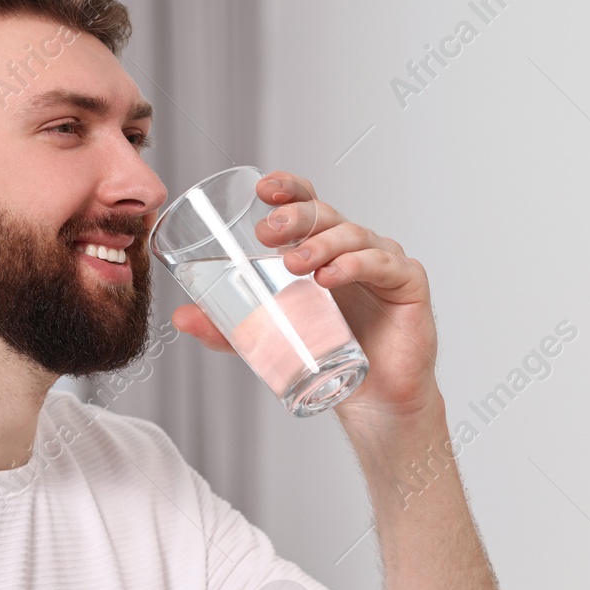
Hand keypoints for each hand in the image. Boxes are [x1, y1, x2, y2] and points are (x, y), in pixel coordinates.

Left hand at [169, 169, 440, 421]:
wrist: (372, 400)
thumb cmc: (326, 355)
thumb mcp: (269, 338)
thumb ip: (228, 328)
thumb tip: (181, 317)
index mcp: (321, 249)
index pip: (307, 204)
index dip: (288, 189)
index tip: (263, 189)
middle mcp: (352, 247)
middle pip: (325, 214)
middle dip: (295, 216)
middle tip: (268, 232)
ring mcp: (383, 261)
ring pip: (352, 235)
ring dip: (320, 244)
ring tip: (293, 264)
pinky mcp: (408, 284)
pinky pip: (383, 264)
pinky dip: (356, 265)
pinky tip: (332, 276)